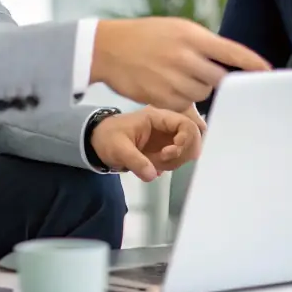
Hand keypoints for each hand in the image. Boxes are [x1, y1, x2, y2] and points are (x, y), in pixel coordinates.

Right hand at [89, 17, 270, 111]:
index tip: (268, 72)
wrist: (108, 48)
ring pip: (203, 93)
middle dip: (216, 78)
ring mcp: (172, 78)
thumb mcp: (176, 30)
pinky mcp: (161, 97)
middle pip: (219, 78)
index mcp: (190, 36)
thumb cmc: (147, 36)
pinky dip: (180, 98)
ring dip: (197, 88)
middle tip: (202, 71)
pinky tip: (165, 84)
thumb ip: (203, 46)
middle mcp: (183, 56)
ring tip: (177, 74)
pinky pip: (184, 104)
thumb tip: (230, 63)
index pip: (230, 51)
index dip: (252, 63)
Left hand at [90, 107, 204, 182]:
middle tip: (164, 160)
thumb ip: (136, 161)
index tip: (169, 153)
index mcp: (157, 117)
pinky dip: (172, 165)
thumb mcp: (118, 148)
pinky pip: (178, 157)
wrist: (98, 142)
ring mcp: (167, 137)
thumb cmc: (107, 138)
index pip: (185, 123)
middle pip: (193, 136)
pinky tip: (156, 167)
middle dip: (183, 152)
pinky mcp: (165, 148)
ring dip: (176, 160)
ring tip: (156, 164)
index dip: (185, 139)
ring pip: (188, 148)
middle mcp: (166, 125)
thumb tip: (153, 174)